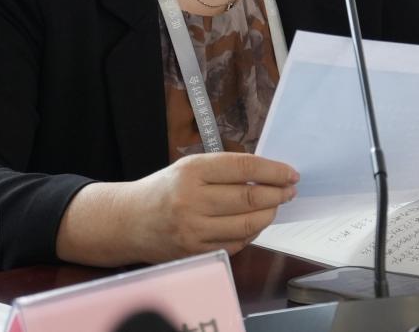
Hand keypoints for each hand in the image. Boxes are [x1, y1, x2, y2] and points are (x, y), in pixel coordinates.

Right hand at [124, 152, 298, 262]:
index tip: (290, 173)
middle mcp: (191, 201)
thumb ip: (225, 170)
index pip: (243, 168)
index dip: (273, 170)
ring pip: (247, 225)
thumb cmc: (164, 190)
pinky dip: (251, 233)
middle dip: (277, 194)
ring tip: (274, 206)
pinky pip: (236, 244)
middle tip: (289, 190)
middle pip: (249, 198)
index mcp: (191, 172)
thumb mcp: (189, 168)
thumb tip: (267, 175)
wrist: (128, 221)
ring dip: (268, 215)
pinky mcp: (195, 252)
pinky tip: (255, 223)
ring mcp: (193, 230)